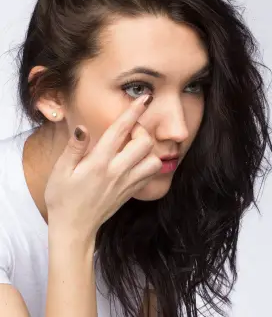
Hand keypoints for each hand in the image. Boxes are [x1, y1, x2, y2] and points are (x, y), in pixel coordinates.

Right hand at [44, 94, 161, 245]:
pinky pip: (150, 175)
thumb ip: (74, 148)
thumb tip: (83, 127)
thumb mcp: (60, 171)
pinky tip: (134, 160)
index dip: (133, 112)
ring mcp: (127, 184)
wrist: (74, 229)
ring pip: (153, 160)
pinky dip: (148, 163)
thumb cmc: (62, 198)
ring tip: (132, 146)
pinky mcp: (131, 192)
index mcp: (98, 163)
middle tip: (128, 130)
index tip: (144, 99)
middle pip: (144, 143)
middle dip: (141, 130)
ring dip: (147, 149)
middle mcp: (117, 172)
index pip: (120, 131)